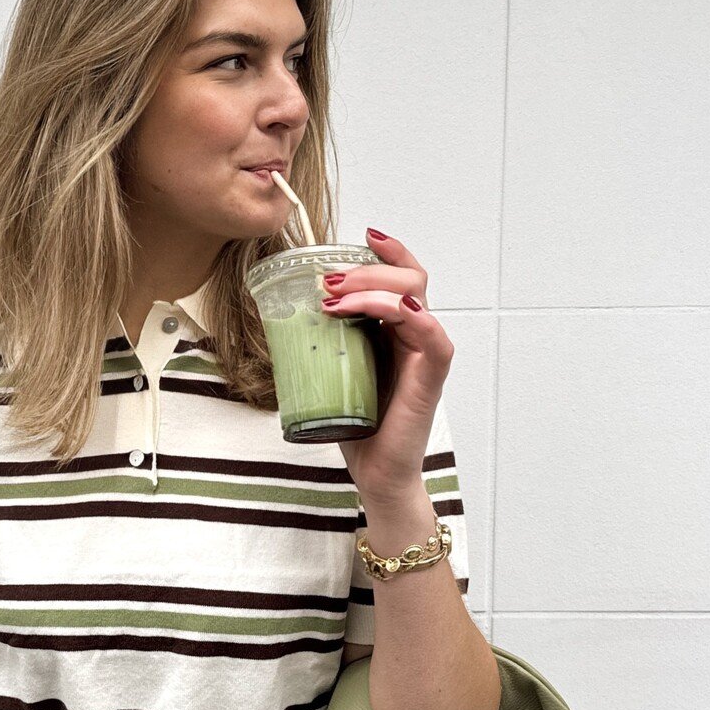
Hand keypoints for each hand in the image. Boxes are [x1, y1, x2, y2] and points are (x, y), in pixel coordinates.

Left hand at [321, 228, 453, 505]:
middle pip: (407, 277)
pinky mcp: (431, 376)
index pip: (400, 275)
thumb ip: (319, 341)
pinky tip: (393, 311)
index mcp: (394, 328)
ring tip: (335, 298)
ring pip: (415, 296)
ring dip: (373, 288)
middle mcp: (414, 333)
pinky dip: (411, 316)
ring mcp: (425, 352)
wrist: (376, 473)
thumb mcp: (330, 370)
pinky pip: (432, 335)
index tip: (360, 236)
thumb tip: (277, 315)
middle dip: (366, 268)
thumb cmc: (356, 425)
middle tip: (328, 278)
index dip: (387, 251)